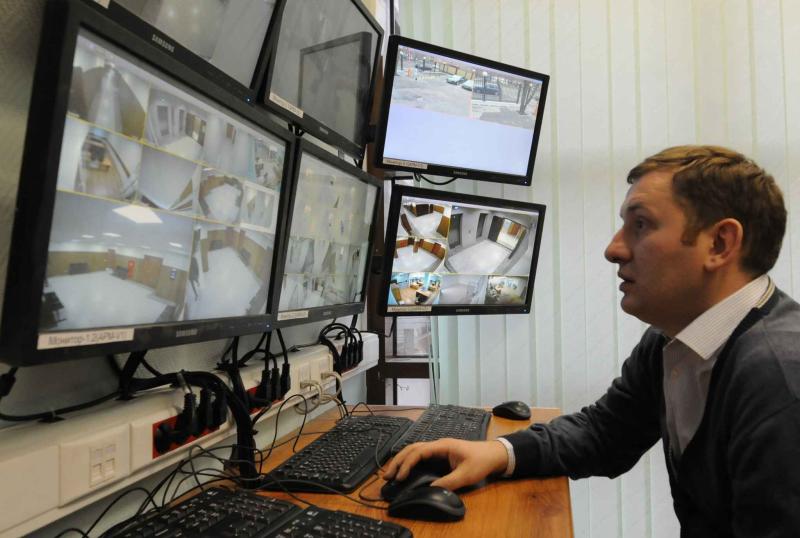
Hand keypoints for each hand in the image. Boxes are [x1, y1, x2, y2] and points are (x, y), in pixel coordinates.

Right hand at [382, 438, 508, 490]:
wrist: (494, 454)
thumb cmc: (481, 461)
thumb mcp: (466, 475)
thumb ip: (449, 482)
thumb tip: (430, 489)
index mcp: (442, 446)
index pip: (419, 451)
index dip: (407, 463)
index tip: (400, 477)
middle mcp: (438, 444)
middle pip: (412, 448)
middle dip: (398, 461)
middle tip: (386, 475)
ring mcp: (438, 448)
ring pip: (414, 450)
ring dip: (402, 460)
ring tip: (391, 473)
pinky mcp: (440, 453)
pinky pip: (420, 455)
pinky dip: (409, 461)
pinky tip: (404, 470)